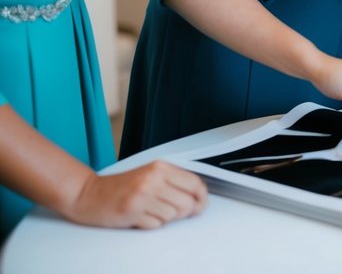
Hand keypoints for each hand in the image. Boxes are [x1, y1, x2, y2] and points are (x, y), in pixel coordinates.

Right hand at [67, 162, 206, 228]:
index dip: (202, 197)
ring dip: (165, 218)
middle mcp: (153, 179)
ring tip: (151, 211)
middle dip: (184, 211)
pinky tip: (141, 216)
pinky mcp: (132, 212)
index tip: (200, 204)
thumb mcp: (149, 174)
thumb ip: (173, 181)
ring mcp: (142, 196)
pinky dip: (151, 224)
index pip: (194, 183)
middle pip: (187, 203)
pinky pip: (156, 225)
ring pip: (173, 216)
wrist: (88, 194)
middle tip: (173, 211)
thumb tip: (198, 197)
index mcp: (160, 167)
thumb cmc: (120, 186)